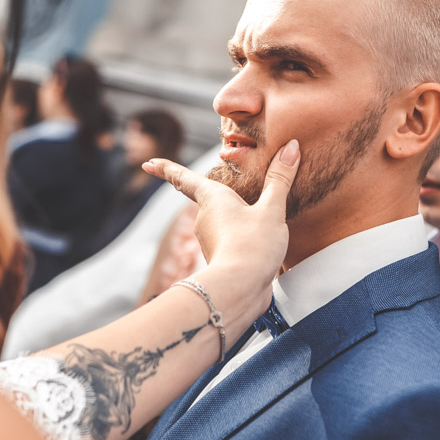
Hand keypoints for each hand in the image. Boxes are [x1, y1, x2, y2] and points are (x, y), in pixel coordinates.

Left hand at [142, 140, 299, 319]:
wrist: (240, 291)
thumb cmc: (252, 247)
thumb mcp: (271, 210)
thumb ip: (280, 179)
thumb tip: (290, 147)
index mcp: (212, 198)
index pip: (184, 178)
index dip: (166, 168)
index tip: (148, 163)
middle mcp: (205, 218)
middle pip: (204, 199)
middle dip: (210, 191)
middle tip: (206, 182)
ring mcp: (210, 240)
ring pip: (219, 221)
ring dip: (231, 216)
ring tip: (250, 211)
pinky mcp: (221, 257)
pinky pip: (230, 239)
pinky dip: (240, 235)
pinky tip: (256, 238)